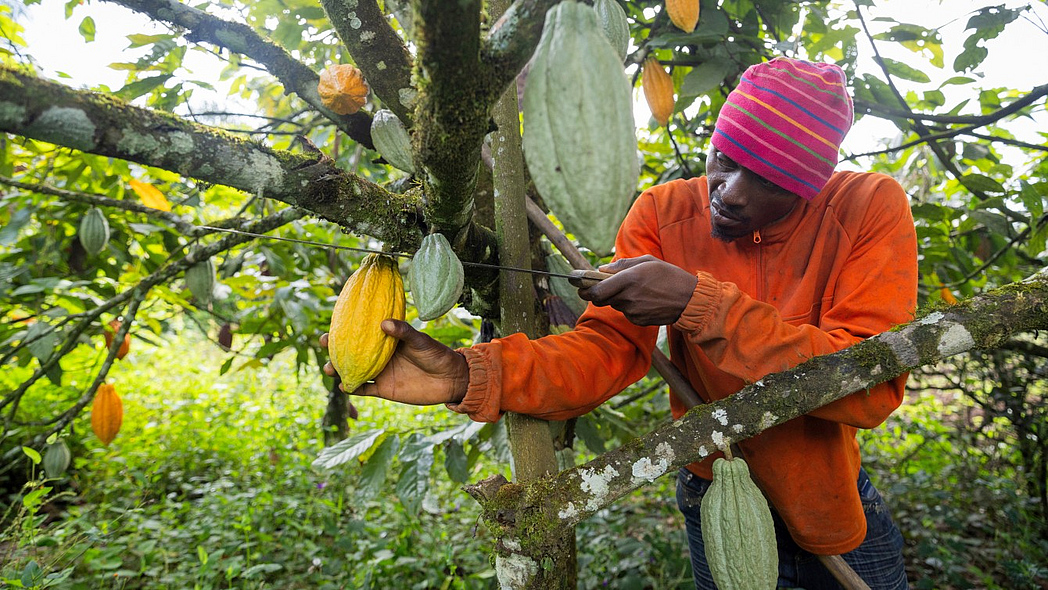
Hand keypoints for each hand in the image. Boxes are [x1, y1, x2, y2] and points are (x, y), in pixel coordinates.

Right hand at [321, 320, 469, 404]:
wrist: (450, 379)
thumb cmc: (436, 354)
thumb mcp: (421, 341)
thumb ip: (404, 332)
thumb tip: (384, 323)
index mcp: (386, 341)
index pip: (361, 333)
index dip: (345, 330)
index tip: (332, 324)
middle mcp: (379, 356)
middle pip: (351, 353)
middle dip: (335, 350)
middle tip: (325, 344)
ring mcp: (381, 373)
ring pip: (353, 371)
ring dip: (339, 370)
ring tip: (329, 368)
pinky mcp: (385, 389)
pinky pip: (364, 390)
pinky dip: (353, 388)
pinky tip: (344, 386)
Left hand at [577, 255, 696, 325]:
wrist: (689, 299)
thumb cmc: (668, 275)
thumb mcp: (646, 261)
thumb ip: (621, 265)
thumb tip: (601, 270)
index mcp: (629, 279)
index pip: (596, 291)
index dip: (584, 289)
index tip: (578, 285)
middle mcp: (628, 297)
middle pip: (601, 299)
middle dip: (598, 292)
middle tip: (601, 285)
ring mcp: (633, 311)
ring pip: (614, 304)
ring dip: (617, 297)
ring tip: (636, 289)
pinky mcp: (638, 321)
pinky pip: (626, 312)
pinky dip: (629, 306)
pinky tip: (644, 299)